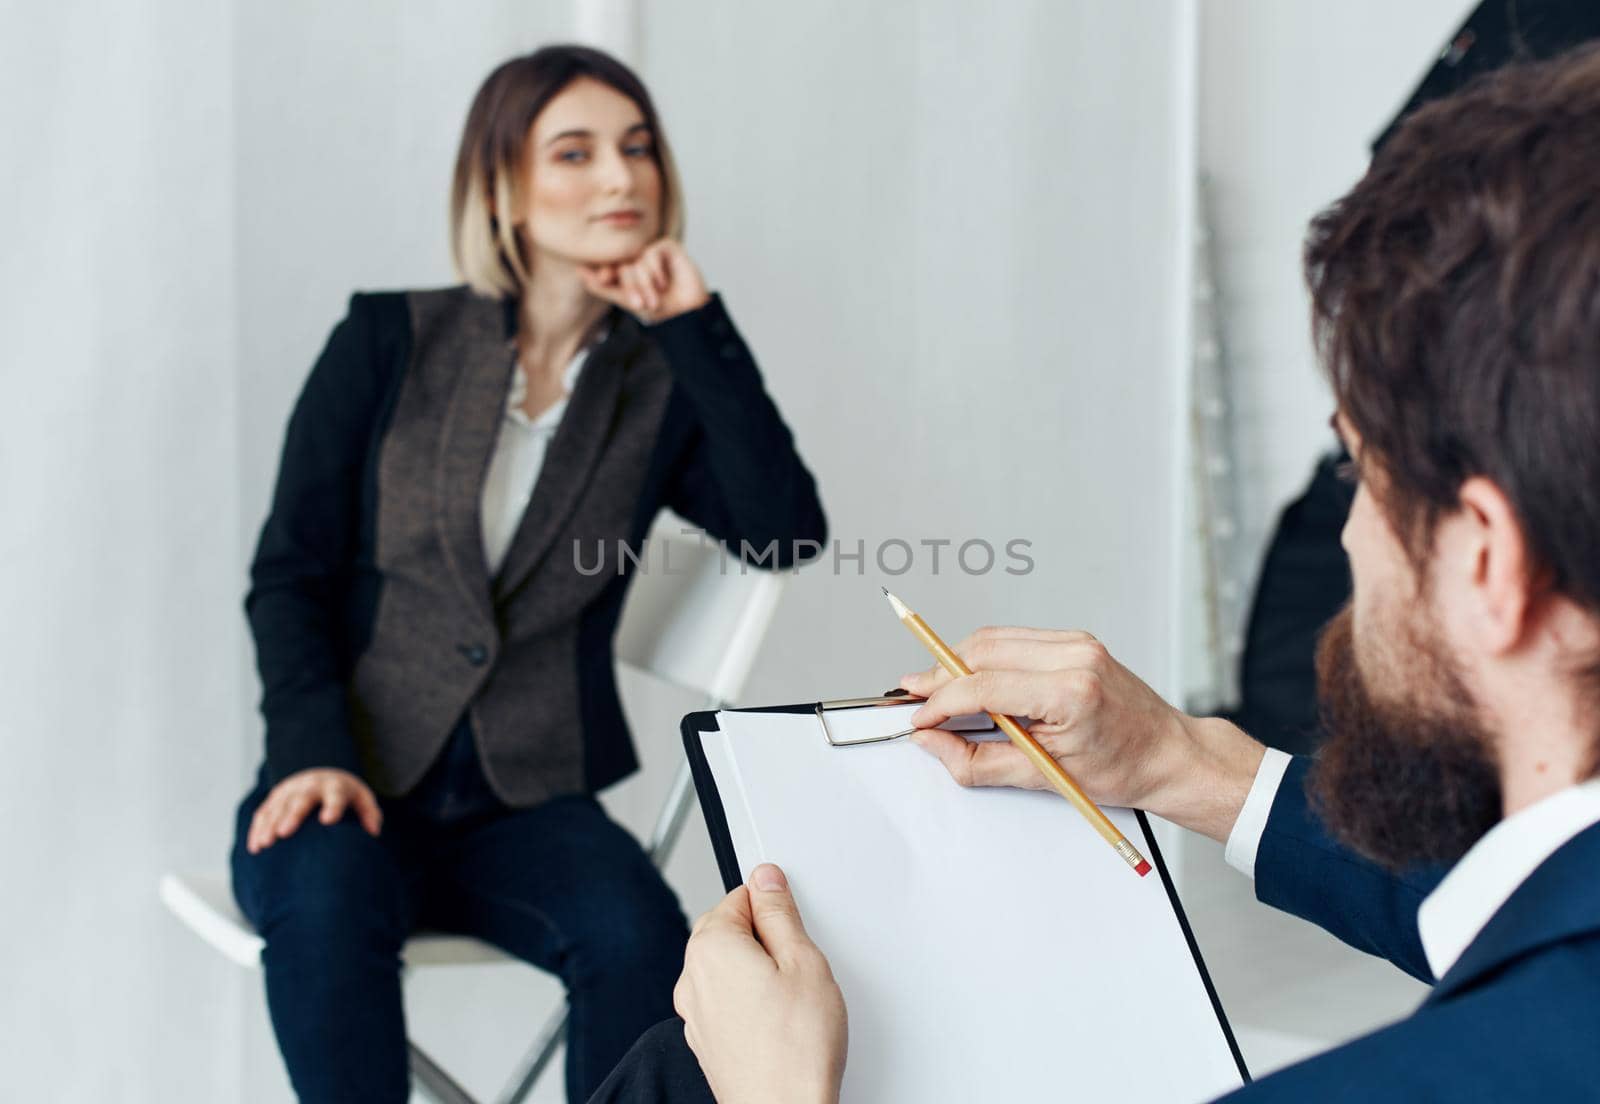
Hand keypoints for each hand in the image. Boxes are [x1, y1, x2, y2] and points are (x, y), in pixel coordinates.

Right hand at [245, 768, 382, 853]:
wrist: (320, 775)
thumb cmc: (344, 795)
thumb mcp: (361, 799)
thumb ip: (370, 814)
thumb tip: (374, 831)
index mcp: (335, 786)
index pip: (335, 795)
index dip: (333, 807)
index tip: (329, 821)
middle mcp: (310, 785)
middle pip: (301, 800)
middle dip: (292, 816)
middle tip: (283, 834)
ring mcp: (289, 790)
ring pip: (278, 806)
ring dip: (269, 825)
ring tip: (264, 845)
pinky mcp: (275, 798)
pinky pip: (264, 812)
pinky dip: (258, 828)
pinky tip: (255, 847)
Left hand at [578, 238, 710, 321]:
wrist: (688, 313)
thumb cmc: (661, 309)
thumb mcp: (627, 300)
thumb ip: (603, 287)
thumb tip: (580, 271)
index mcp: (627, 271)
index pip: (610, 266)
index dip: (605, 271)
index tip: (604, 279)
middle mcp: (638, 259)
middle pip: (623, 265)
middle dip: (632, 287)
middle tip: (642, 304)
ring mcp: (653, 252)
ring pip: (637, 261)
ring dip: (646, 282)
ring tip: (657, 298)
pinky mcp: (668, 247)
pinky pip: (651, 252)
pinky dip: (655, 270)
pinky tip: (665, 282)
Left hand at [675, 864, 846, 1103]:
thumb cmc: (796, 1050)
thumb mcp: (804, 962)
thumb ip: (780, 913)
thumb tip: (766, 880)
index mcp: (711, 948)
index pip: (740, 897)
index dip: (774, 908)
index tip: (794, 927)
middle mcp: (692, 978)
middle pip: (726, 930)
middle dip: (762, 938)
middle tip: (798, 965)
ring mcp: (694, 1014)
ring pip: (725, 968)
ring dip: (754, 972)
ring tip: (792, 1000)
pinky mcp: (705, 1041)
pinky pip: (724, 1002)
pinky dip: (747, 1002)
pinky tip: (778, 1023)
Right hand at [899, 627, 1265, 842]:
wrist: (1169, 755)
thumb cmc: (1123, 770)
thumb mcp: (1045, 778)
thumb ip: (979, 761)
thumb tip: (934, 743)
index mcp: (1071, 692)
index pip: (983, 686)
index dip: (940, 701)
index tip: (919, 717)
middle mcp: (1075, 658)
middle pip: (982, 651)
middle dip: (941, 674)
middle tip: (915, 697)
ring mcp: (1078, 644)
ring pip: (995, 639)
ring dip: (959, 662)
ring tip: (938, 689)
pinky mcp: (1077, 641)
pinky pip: (1017, 639)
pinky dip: (987, 657)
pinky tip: (974, 678)